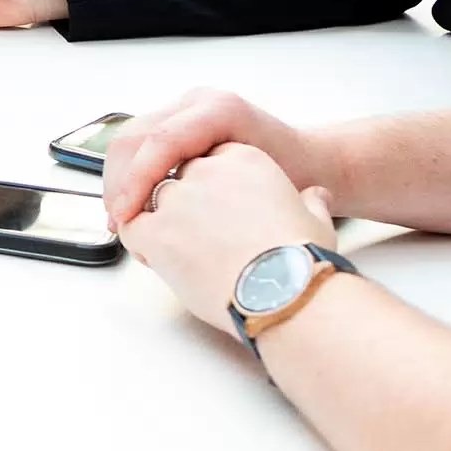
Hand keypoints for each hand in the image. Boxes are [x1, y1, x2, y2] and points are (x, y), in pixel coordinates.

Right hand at [97, 86, 339, 231]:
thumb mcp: (266, 190)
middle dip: (120, 182)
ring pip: (130, 138)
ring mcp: (185, 107)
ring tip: (121, 219)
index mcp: (220, 110)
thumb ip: (220, 200)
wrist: (309, 160)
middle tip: (118, 223)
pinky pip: (141, 143)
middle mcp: (198, 101)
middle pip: (136, 135)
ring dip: (119, 180)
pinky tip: (134, 206)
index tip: (126, 219)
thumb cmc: (297, 179)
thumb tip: (170, 225)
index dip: (136, 182)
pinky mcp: (177, 120)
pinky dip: (131, 175)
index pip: (160, 141)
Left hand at [117, 141, 339, 331]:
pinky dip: (136, 239)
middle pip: (176, 175)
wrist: (288, 293)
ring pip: (148, 197)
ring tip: (171, 248)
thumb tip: (317, 195)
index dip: (206, 185)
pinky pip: (131, 226)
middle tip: (184, 231)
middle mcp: (206, 170)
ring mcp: (178, 198)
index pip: (209, 159)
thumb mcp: (318, 220)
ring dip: (152, 218)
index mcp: (244, 158)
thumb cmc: (305, 264)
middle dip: (176, 201)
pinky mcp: (158, 230)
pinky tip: (153, 257)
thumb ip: (310, 201)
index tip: (211, 208)